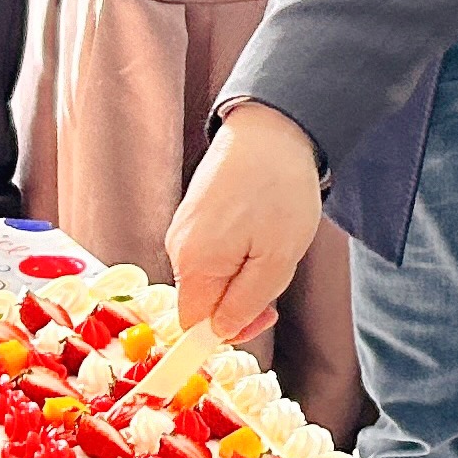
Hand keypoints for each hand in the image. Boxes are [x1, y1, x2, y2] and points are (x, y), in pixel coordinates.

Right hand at [166, 103, 322, 346]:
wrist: (272, 126)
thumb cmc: (279, 189)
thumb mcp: (277, 260)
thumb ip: (245, 303)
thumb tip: (221, 331)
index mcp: (194, 263)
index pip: (195, 325)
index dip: (230, 330)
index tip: (266, 312)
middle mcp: (177, 247)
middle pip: (204, 301)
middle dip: (243, 298)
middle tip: (279, 269)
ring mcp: (183, 228)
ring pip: (212, 277)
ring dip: (245, 273)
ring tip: (272, 240)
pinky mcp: (193, 214)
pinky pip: (213, 253)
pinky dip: (240, 252)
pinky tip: (262, 227)